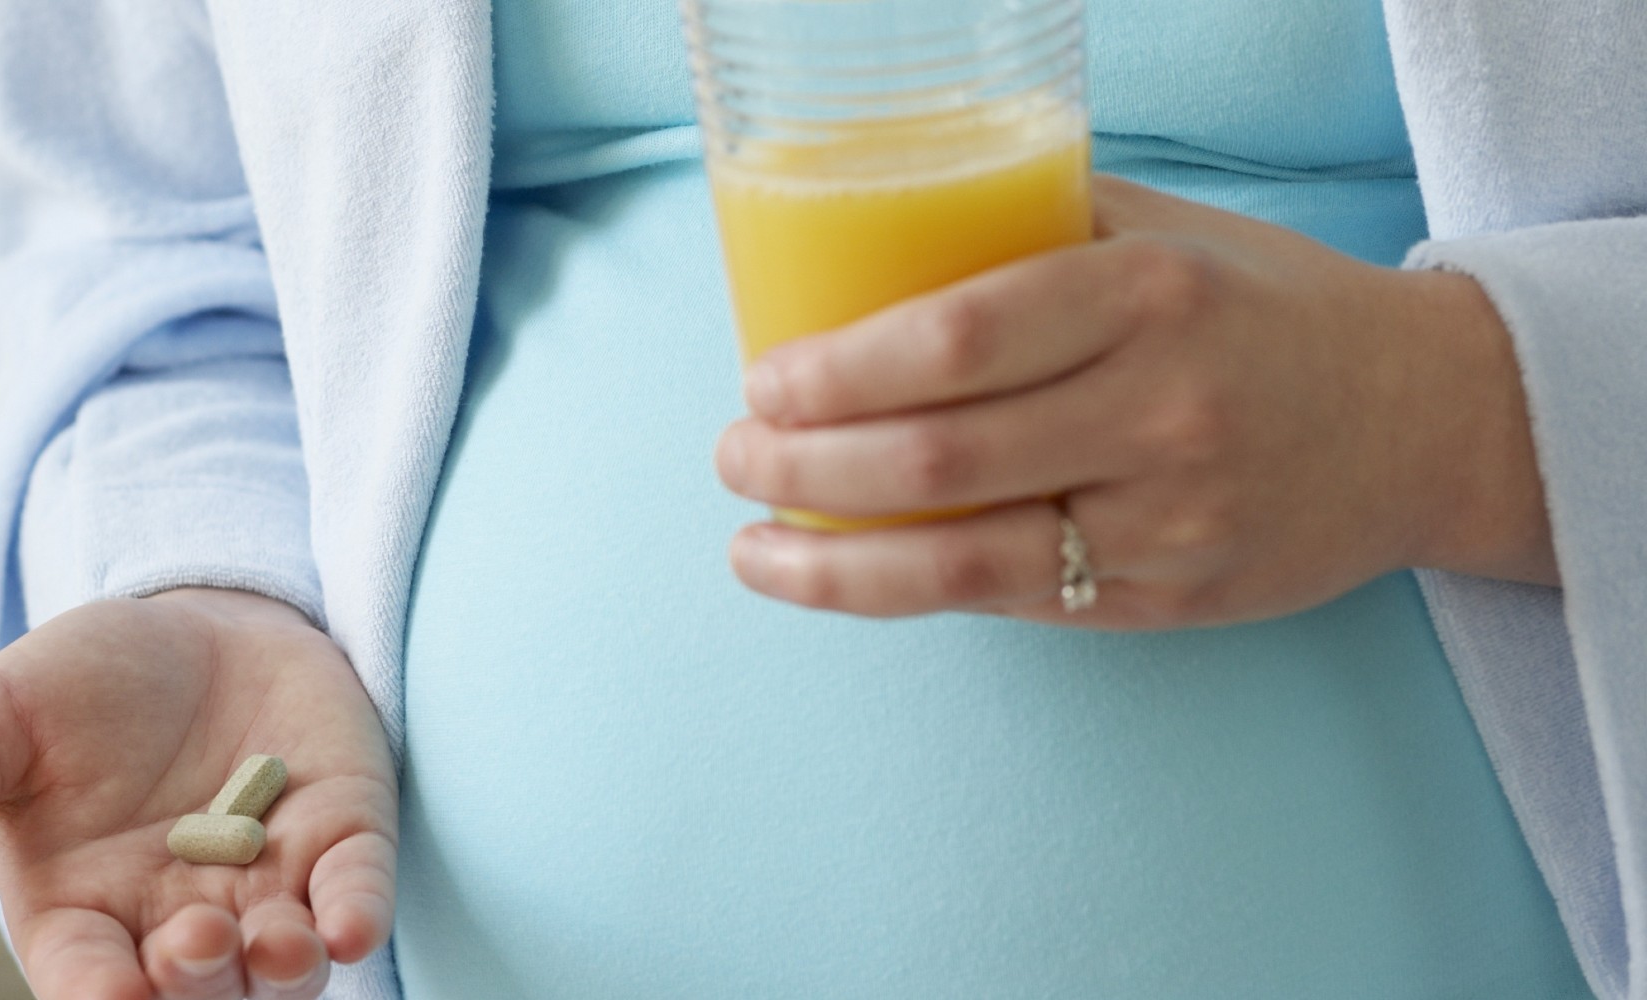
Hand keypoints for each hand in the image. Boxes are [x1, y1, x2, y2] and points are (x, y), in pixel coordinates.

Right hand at [0, 588, 395, 999]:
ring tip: (278, 943)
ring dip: (285, 970)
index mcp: (87, 915)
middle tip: (194, 944)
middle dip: (198, 985)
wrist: (197, 619)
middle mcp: (180, 922)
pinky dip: (357, 915)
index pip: (90, 984)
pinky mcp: (341, 837)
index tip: (109, 996)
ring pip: (283, 969)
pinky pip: (356, 894)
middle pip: (195, 992)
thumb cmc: (82, 683)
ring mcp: (269, 887)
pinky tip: (353, 928)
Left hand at [715, 176, 1556, 627]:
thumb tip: (869, 240)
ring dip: (830, 562)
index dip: (836, 370)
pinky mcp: (1174, 601)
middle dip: (801, 464)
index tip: (763, 379)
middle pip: (934, 457)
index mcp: (1147, 295)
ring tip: (754, 546)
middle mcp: (1161, 411)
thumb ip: (1030, 230)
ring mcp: (1171, 521)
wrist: (1422, 419)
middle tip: (734, 456)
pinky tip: (847, 573)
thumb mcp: (1165, 233)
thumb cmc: (1265, 309)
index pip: (954, 338)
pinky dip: (912, 592)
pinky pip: (1016, 602)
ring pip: (962, 560)